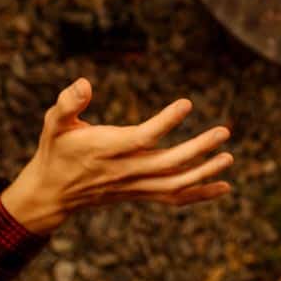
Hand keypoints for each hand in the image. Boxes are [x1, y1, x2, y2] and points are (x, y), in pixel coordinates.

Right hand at [0, 79, 232, 234]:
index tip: (187, 104)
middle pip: (167, 163)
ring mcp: (134, 185)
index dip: (165, 122)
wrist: (52, 193)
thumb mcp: (54, 123)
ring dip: (204, 172)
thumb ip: (68, 103)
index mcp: (106, 149)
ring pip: (174, 184)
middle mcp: (124, 170)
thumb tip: (83, 83)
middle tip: (224, 132)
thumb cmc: (56, 150)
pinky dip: (200, 194)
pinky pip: (173, 198)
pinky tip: (224, 186)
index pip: (142, 137)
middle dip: (198, 149)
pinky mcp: (140, 193)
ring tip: (229, 157)